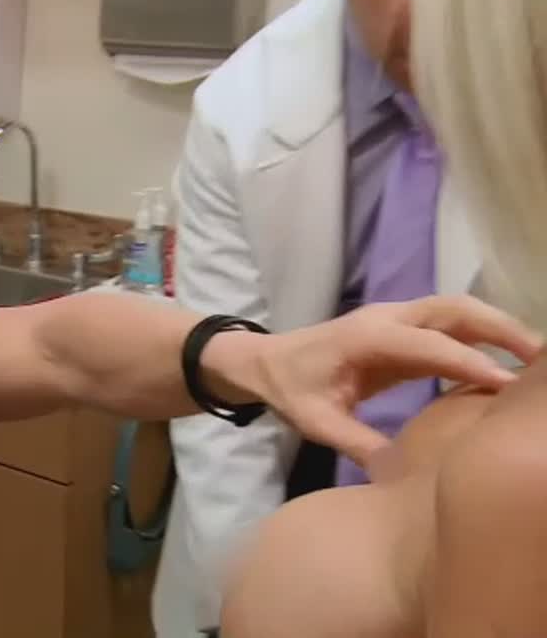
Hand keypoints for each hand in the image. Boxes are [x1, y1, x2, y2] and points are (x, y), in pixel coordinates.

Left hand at [203, 295, 542, 466]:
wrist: (264, 362)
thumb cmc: (289, 389)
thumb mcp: (317, 422)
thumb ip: (358, 443)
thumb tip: (397, 473)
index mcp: (367, 339)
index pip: (430, 347)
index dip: (472, 363)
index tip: (509, 385)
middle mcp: (387, 319)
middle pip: (454, 309)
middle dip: (500, 328)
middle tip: (541, 359)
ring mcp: (394, 318)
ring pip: (455, 310)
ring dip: (496, 326)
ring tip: (536, 358)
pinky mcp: (399, 328)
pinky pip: (447, 324)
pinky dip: (480, 335)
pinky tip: (505, 363)